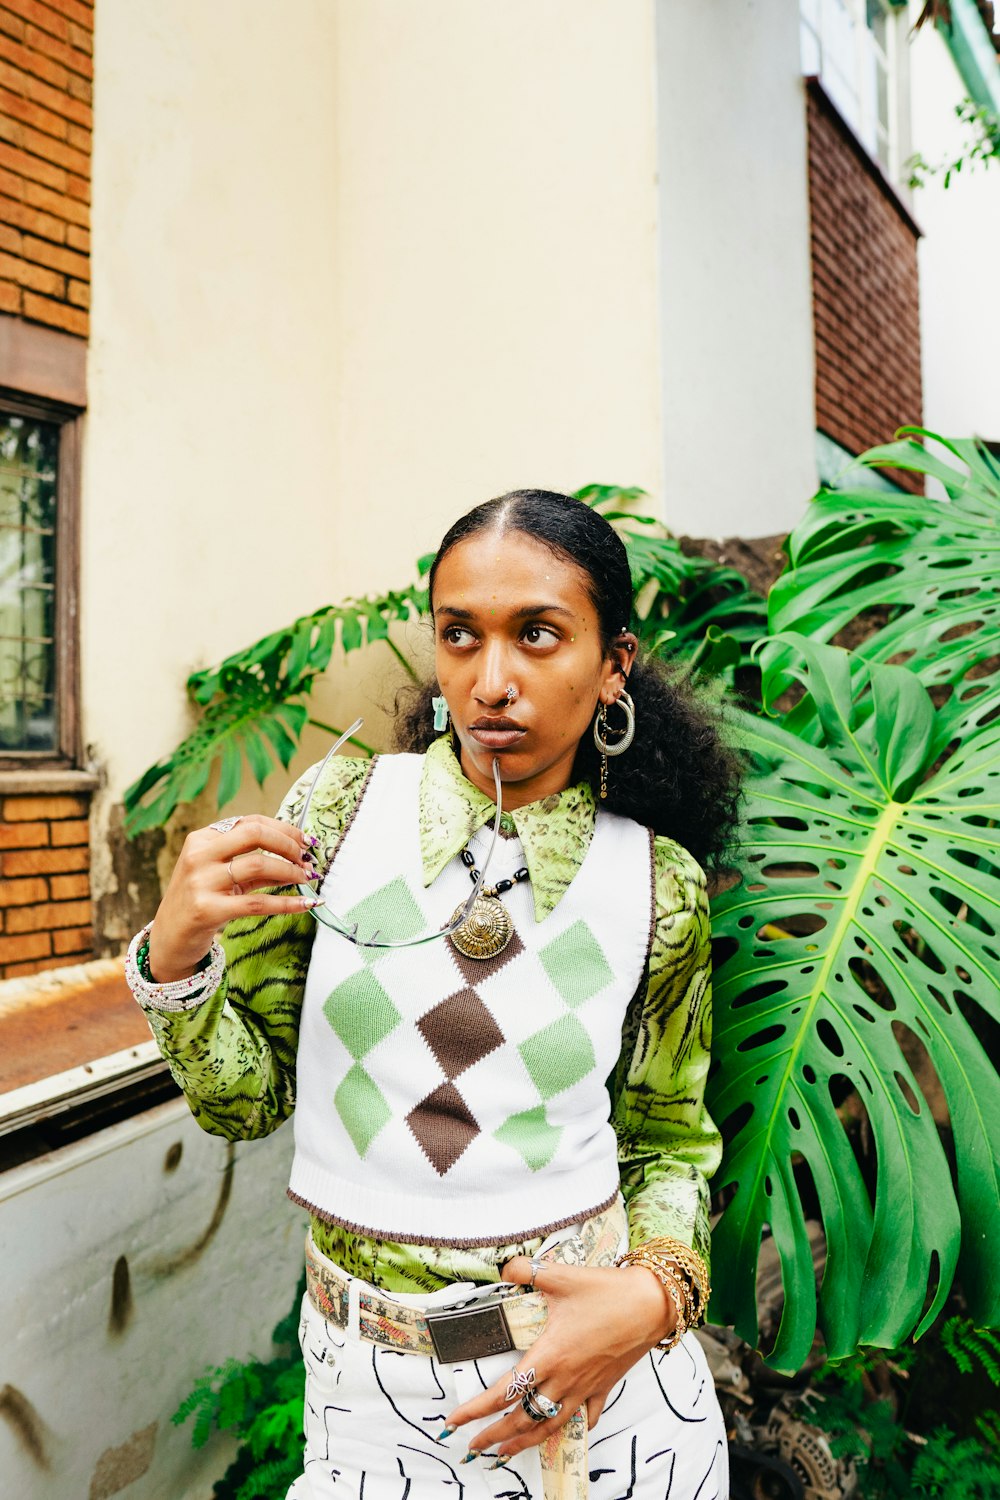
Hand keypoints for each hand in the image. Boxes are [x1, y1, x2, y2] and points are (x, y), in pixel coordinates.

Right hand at [147, 815, 320, 981]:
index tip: (305, 840)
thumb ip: (253, 863)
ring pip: (259, 866)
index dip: (283, 829)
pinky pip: (258, 903)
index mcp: (202, 839)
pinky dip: (287, 903)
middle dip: (288, 844)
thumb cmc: (201, 901)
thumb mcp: (222, 875)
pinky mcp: (208, 910)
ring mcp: (202, 882)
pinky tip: (306, 904)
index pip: (250, 822)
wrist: (170, 937)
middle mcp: (199, 856)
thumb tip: (298, 857)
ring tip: (307, 879)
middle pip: (254, 834)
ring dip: (291, 872)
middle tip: (307, 858)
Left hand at [443, 1258, 674, 1464]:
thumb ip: (526, 1270)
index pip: (503, 1390)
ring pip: (548, 1425)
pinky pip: (584, 1418)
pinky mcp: (603, 1387)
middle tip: (472, 1446)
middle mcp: (564, 1378)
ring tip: (503, 1453)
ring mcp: (585, 1387)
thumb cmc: (607, 1291)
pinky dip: (568, 1428)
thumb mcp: (561, 1275)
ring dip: (523, 1442)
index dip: (475, 1409)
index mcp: (549, 1355)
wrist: (652, 1304)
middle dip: (494, 1436)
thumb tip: (505, 1269)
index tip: (454, 1422)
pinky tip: (559, 1431)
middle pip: (522, 1418)